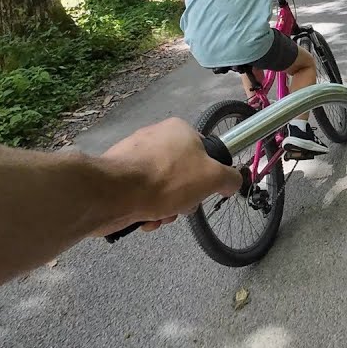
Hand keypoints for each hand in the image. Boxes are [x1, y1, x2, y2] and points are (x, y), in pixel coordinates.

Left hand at [93, 119, 240, 236]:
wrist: (115, 193)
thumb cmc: (168, 180)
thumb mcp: (213, 178)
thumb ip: (230, 178)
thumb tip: (232, 182)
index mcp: (178, 129)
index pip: (203, 152)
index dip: (208, 175)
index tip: (204, 190)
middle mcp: (155, 136)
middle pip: (182, 173)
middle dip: (184, 197)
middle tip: (182, 207)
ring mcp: (133, 155)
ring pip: (161, 187)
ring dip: (166, 207)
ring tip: (160, 216)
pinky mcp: (116, 174)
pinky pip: (140, 194)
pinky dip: (146, 209)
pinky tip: (145, 218)